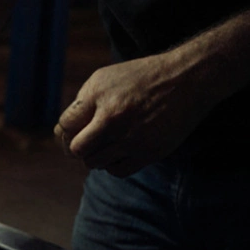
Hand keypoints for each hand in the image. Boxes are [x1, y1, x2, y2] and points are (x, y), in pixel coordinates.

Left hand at [55, 52, 207, 176]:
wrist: (187, 79)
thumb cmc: (140, 78)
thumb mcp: (104, 79)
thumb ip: (81, 104)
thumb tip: (63, 133)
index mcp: (99, 97)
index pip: (65, 127)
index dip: (65, 131)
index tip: (73, 131)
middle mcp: (114, 119)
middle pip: (77, 150)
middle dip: (76, 148)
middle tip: (85, 143)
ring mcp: (133, 138)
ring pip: (95, 163)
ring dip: (95, 157)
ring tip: (105, 144)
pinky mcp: (150, 152)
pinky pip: (117, 171)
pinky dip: (113, 165)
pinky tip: (119, 152)